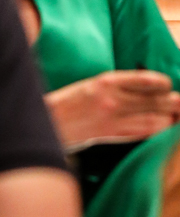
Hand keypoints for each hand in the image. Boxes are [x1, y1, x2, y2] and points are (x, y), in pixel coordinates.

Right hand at [46, 70, 179, 150]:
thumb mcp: (93, 84)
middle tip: (178, 102)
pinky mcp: (113, 135)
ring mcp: (114, 120)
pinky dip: (157, 130)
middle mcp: (113, 100)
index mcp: (107, 81)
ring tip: (174, 116)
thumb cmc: (71, 101)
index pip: (148, 81)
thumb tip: (150, 89)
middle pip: (157, 101)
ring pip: (156, 121)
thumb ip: (119, 85)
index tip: (167, 85)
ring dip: (170, 119)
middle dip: (174, 102)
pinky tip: (162, 127)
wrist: (49, 122)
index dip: (164, 84)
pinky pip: (144, 134)